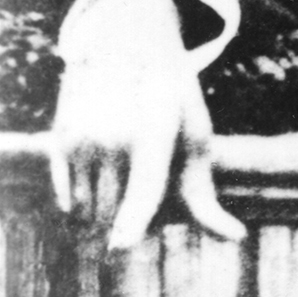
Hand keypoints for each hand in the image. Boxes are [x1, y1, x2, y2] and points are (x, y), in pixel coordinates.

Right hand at [50, 0, 244, 249]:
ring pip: (87, 212)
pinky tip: (100, 176)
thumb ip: (206, 198)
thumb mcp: (195, 143)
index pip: (143, 187)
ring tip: (124, 176)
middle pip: (115, 213)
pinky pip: (67, 201)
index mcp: (156, 134)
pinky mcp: (59, 142)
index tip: (121, 245)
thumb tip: (238, 238)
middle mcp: (114, 135)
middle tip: (145, 187)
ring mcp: (81, 138)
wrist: (126, 50)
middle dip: (131, 223)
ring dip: (105, 217)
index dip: (132, 220)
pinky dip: (82, 205)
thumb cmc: (172, 109)